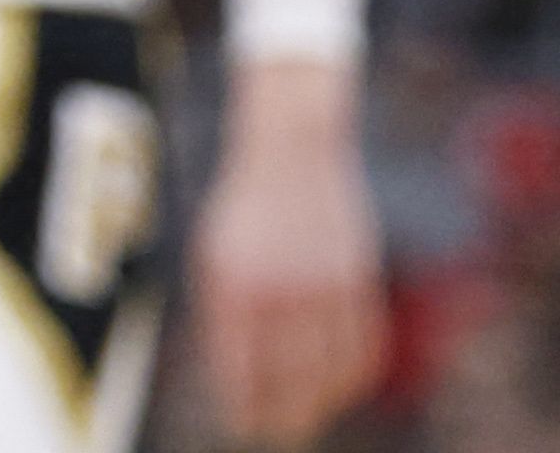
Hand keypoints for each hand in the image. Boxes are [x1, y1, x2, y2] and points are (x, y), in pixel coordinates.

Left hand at [190, 55, 384, 448]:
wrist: (291, 150)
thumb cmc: (244, 208)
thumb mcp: (213, 253)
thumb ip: (222, 311)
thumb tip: (232, 374)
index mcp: (234, 281)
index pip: (239, 364)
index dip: (241, 402)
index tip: (240, 424)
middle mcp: (281, 288)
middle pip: (288, 378)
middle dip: (281, 414)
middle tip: (271, 432)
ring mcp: (324, 284)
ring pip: (330, 369)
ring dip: (319, 403)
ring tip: (303, 417)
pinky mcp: (357, 279)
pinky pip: (361, 344)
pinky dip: (352, 375)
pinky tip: (337, 386)